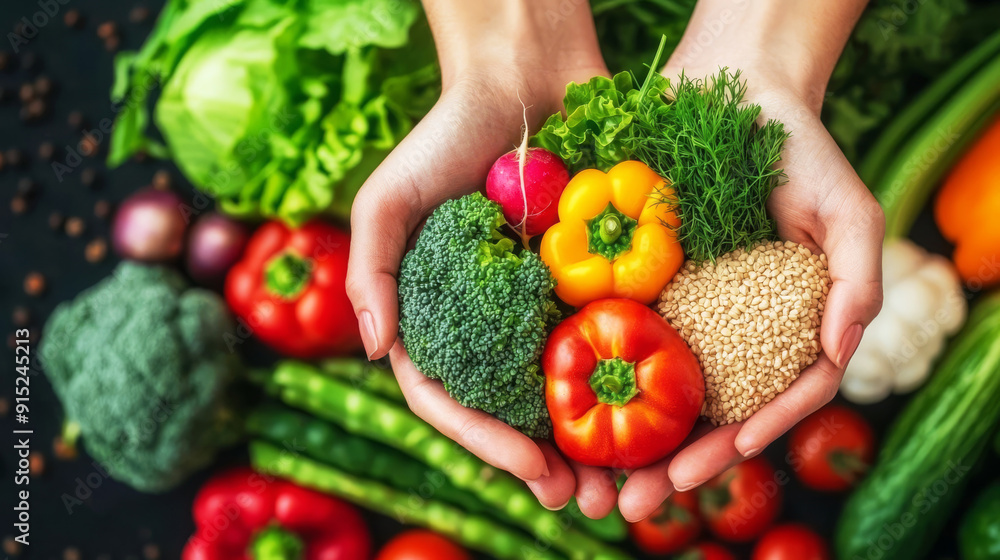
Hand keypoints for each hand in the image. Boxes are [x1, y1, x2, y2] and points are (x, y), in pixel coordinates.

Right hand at [346, 0, 609, 509]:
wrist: (526, 75)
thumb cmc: (447, 134)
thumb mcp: (391, 198)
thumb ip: (370, 270)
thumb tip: (374, 351)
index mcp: (443, 320)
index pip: (456, 400)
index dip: (489, 443)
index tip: (531, 468)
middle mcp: (496, 324)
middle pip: (519, 412)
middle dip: (551, 464)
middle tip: (588, 501)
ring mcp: (550, 304)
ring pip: (575, 391)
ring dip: (601, 444)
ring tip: (629, 485)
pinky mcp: (601, 278)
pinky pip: (621, 338)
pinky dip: (641, 382)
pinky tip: (667, 416)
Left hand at [609, 0, 881, 521]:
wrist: (731, 88)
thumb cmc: (802, 151)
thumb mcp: (849, 214)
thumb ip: (857, 284)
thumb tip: (841, 355)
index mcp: (777, 330)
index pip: (768, 401)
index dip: (748, 436)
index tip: (723, 459)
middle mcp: (725, 330)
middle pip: (701, 414)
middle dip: (673, 464)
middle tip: (635, 503)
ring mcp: (678, 309)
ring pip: (650, 392)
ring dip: (623, 444)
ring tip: (593, 486)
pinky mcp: (632, 282)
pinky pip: (610, 336)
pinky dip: (589, 378)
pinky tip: (560, 413)